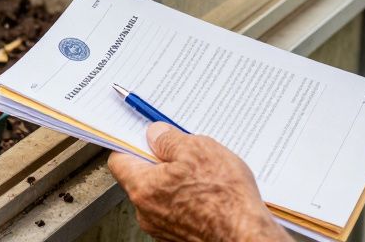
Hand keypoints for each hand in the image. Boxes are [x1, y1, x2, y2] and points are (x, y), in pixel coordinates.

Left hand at [107, 123, 289, 241]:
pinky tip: (208, 193)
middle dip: (159, 162)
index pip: (119, 161)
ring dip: (176, 181)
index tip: (146, 136)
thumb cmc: (225, 198)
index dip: (132, 144)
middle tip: (183, 152)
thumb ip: (169, 139)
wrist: (245, 235)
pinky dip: (186, 199)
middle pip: (141, 177)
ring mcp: (162, 227)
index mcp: (143, 188)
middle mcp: (146, 212)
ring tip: (203, 174)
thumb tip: (156, 134)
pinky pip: (175, 210)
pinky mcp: (178, 236)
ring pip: (160, 194)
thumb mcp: (198, 150)